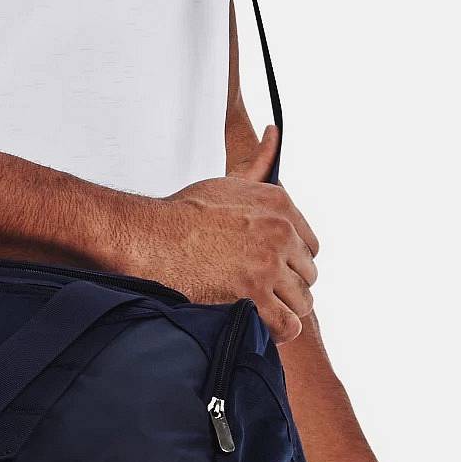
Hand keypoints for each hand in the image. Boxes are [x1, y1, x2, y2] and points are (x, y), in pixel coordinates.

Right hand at [141, 126, 319, 340]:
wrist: (150, 236)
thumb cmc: (184, 211)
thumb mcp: (229, 181)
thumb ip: (260, 162)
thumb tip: (275, 132)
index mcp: (280, 205)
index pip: (310, 245)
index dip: (289, 260)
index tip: (268, 266)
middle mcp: (280, 233)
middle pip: (307, 275)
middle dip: (286, 285)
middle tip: (257, 289)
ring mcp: (269, 266)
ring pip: (302, 302)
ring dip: (281, 308)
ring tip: (256, 308)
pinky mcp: (254, 297)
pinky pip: (288, 325)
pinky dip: (276, 329)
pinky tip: (257, 323)